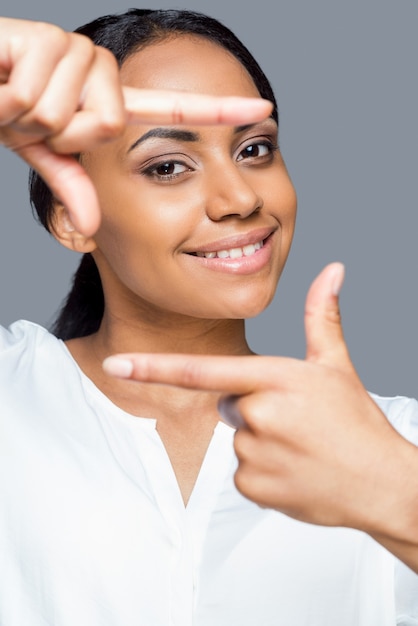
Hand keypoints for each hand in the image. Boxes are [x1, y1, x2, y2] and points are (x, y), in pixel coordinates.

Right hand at [0, 17, 271, 235]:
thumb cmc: (0, 111)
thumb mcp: (42, 153)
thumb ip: (74, 185)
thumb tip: (92, 228)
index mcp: (107, 102)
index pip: (172, 107)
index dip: (218, 108)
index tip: (263, 108)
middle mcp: (101, 73)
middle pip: (110, 123)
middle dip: (62, 134)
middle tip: (30, 119)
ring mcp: (79, 52)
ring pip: (81, 112)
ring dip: (34, 119)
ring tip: (14, 99)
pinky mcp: (50, 38)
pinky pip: (48, 94)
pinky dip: (13, 100)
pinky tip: (1, 79)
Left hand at [103, 264, 417, 553]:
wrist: (382, 483)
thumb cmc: (357, 421)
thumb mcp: (336, 365)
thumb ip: (322, 315)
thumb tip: (332, 269)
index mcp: (274, 379)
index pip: (201, 371)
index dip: (152, 367)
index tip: (115, 365)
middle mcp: (258, 415)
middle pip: (228, 404)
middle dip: (252, 407)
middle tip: (296, 420)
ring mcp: (253, 454)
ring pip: (236, 438)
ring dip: (261, 440)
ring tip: (300, 447)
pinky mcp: (253, 487)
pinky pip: (242, 471)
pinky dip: (263, 470)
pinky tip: (295, 470)